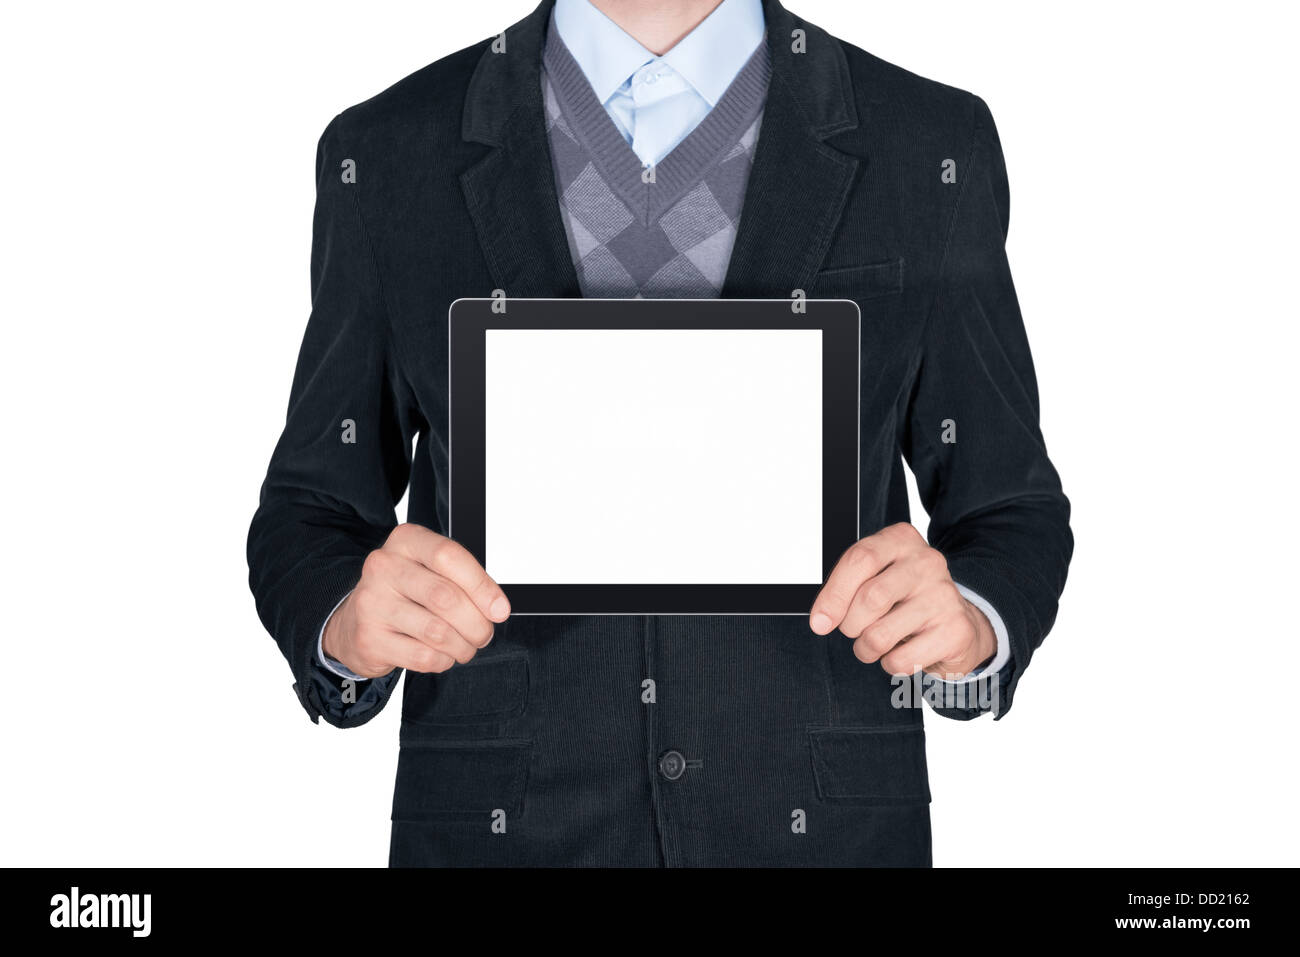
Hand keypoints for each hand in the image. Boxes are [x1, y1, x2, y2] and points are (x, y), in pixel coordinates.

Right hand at [321, 523, 510, 678]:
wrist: (355, 623)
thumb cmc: (405, 594)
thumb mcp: (432, 572)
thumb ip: (464, 581)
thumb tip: (497, 608)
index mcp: (405, 541)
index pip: (449, 555)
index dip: (481, 586)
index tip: (500, 609)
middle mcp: (384, 567)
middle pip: (445, 597)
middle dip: (476, 623)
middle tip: (483, 634)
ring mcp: (372, 603)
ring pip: (437, 632)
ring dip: (462, 646)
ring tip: (465, 647)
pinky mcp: (369, 639)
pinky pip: (422, 656)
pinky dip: (443, 660)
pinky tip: (442, 655)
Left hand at [809, 522, 995, 679]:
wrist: (956, 624)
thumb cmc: (904, 599)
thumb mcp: (874, 579)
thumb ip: (845, 590)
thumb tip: (822, 620)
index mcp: (901, 540)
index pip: (860, 559)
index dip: (834, 595)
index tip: (820, 622)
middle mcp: (927, 562)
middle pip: (870, 598)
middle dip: (850, 625)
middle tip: (854, 630)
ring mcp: (944, 596)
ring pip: (880, 635)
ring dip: (866, 649)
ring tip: (874, 644)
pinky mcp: (956, 631)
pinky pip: (901, 660)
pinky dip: (890, 664)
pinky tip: (902, 652)